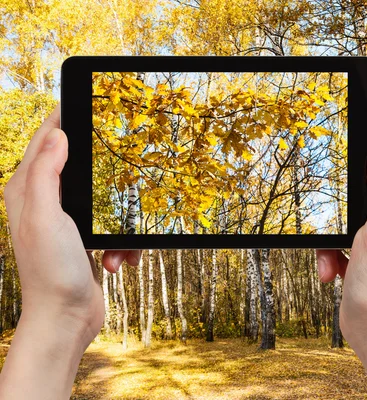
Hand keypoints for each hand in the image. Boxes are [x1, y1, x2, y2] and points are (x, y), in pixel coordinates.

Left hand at [0, 106, 138, 399]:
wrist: (66, 318)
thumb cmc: (52, 271)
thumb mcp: (46, 217)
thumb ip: (46, 174)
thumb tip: (59, 135)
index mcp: (27, 191)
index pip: (45, 141)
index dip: (64, 118)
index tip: (87, 101)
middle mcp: (44, 202)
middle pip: (79, 166)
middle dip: (105, 172)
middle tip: (125, 165)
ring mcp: (67, 222)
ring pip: (104, 199)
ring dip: (119, 220)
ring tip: (119, 245)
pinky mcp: (86, 240)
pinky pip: (113, 227)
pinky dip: (122, 242)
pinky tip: (120, 260)